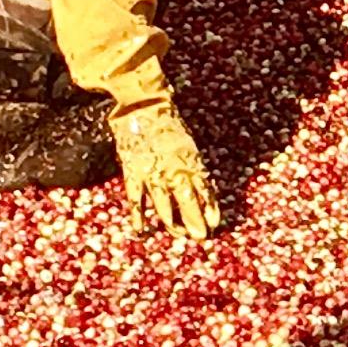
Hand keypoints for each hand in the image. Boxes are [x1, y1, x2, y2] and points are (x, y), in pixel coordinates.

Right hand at [111, 103, 222, 238]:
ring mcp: (152, 174)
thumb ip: (194, 171)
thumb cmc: (169, 128)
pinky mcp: (133, 173)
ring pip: (164, 204)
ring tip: (179, 233)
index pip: (204, 191)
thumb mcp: (189, 149)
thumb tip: (202, 194)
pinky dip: (139, 215)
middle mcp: (173, 171)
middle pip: (187, 201)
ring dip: (172, 222)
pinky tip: (142, 229)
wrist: (143, 109)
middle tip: (200, 236)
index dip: (210, 209)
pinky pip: (137, 199)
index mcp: (190, 163)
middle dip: (194, 220)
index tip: (214, 224)